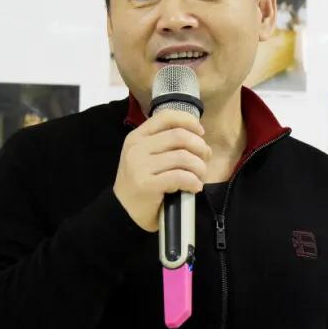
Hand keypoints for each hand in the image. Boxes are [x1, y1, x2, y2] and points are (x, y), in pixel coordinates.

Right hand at [113, 109, 210, 231]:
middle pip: (179, 136)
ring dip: (199, 167)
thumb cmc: (140, 183)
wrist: (121, 211)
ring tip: (199, 176)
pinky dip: (194, 182)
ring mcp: (140, 166)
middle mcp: (136, 148)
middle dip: (200, 147)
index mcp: (137, 137)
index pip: (166, 116)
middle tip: (205, 159)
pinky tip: (195, 187)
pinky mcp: (147, 185)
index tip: (201, 133)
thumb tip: (198, 136)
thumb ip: (164, 143)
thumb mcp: (145, 156)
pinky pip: (180, 177)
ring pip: (183, 157)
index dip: (189, 121)